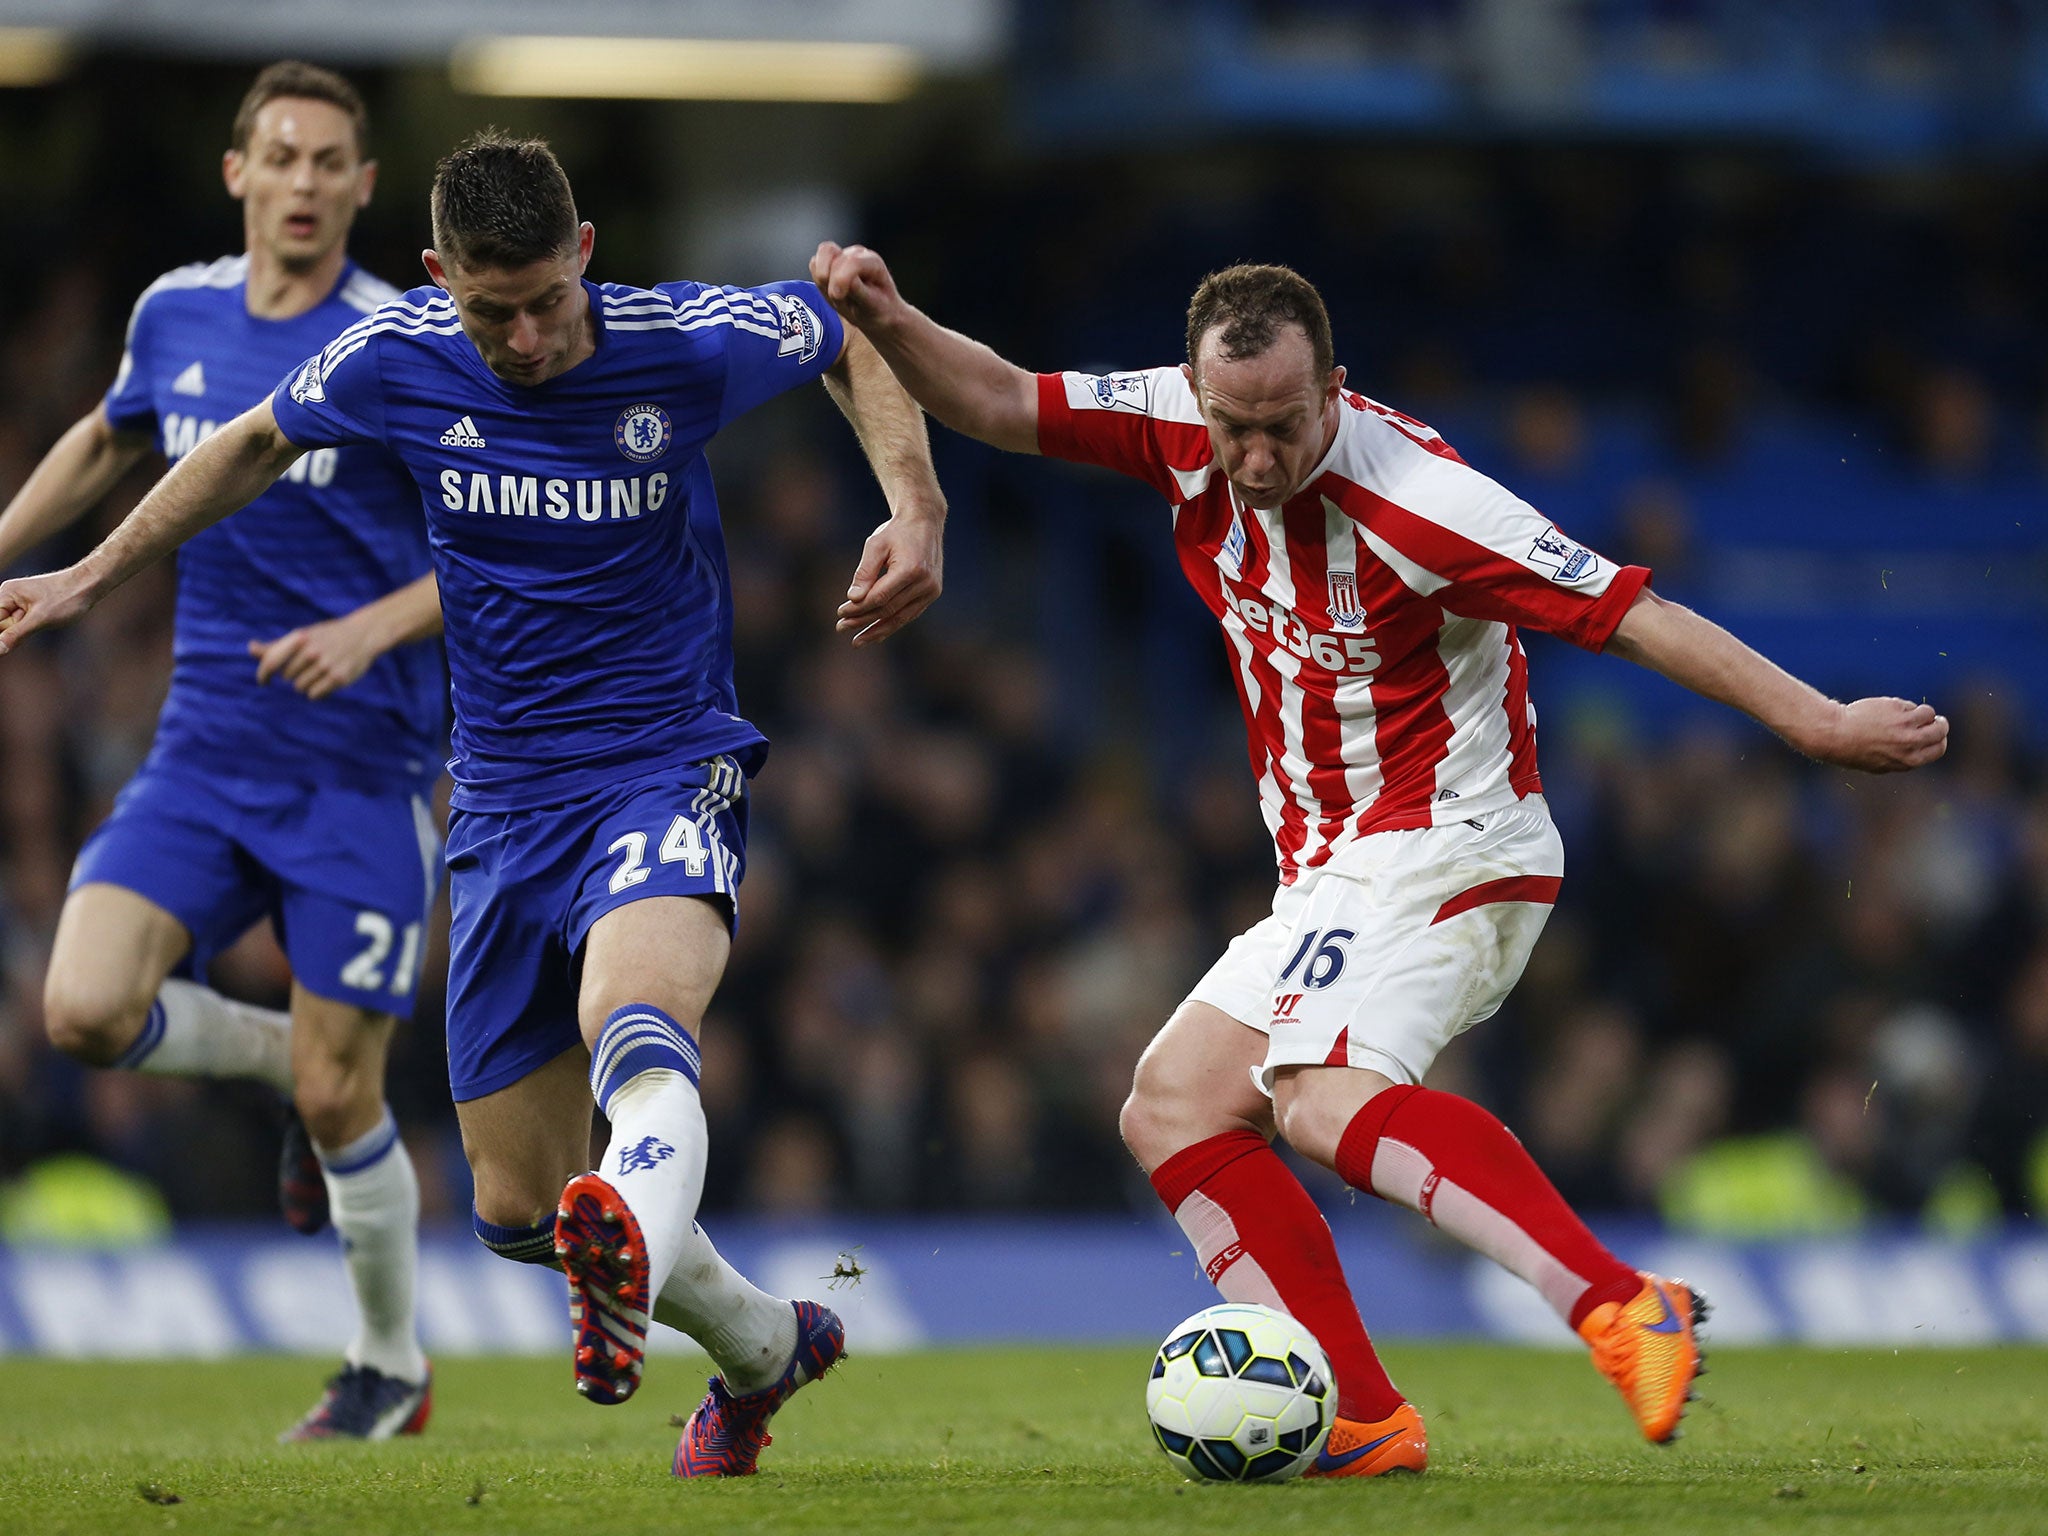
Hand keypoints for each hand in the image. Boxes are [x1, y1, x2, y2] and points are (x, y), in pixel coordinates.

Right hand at [0, 566, 97, 655]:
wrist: (90, 585)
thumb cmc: (67, 598)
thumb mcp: (40, 619)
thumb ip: (16, 635)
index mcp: (6, 593)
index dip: (2, 635)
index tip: (23, 630)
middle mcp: (9, 596)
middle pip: (2, 624)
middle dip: (15, 631)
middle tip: (37, 622)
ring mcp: (21, 601)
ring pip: (14, 626)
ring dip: (26, 630)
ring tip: (46, 617)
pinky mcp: (32, 607)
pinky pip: (24, 623)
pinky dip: (32, 627)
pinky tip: (48, 619)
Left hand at [248, 613, 382, 698]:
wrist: (363, 634)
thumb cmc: (327, 636)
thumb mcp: (302, 637)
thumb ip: (276, 646)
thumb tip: (250, 648)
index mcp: (299, 638)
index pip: (272, 661)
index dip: (263, 674)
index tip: (263, 682)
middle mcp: (311, 651)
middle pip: (287, 677)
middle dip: (295, 674)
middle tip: (310, 665)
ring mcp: (325, 665)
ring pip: (300, 688)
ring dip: (306, 684)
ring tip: (320, 672)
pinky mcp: (338, 678)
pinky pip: (314, 695)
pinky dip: (317, 691)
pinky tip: (327, 680)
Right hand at [810, 242, 905, 332]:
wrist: (876, 314)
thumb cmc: (878, 310)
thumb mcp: (874, 306)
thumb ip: (860, 292)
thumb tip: (844, 281)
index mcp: (873, 262)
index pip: (851, 261)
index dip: (840, 278)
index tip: (837, 297)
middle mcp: (856, 253)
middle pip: (829, 253)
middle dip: (830, 280)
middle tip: (840, 300)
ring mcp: (842, 256)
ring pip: (819, 258)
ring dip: (823, 280)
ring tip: (837, 296)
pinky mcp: (829, 262)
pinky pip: (814, 266)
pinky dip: (819, 282)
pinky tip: (831, 292)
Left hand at [835, 504, 943, 646]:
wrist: (924, 522)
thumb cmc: (895, 532)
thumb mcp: (875, 545)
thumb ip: (864, 572)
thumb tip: (853, 599)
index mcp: (911, 569)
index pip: (880, 597)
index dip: (859, 608)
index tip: (840, 612)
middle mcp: (925, 583)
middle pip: (889, 609)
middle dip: (863, 620)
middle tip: (841, 627)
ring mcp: (931, 590)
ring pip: (900, 617)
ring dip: (877, 630)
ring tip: (857, 640)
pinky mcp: (932, 594)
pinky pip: (909, 614)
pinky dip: (892, 624)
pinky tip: (875, 633)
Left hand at [1805, 697, 1948, 771]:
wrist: (1836, 734)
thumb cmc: (1853, 750)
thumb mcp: (1879, 764)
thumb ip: (1902, 758)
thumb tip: (1919, 749)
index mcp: (1909, 761)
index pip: (1938, 749)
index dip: (1939, 740)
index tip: (1935, 734)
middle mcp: (1911, 744)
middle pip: (1940, 730)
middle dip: (1940, 724)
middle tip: (1934, 720)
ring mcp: (1906, 726)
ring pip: (1929, 714)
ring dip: (1920, 713)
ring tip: (1902, 715)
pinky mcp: (1898, 710)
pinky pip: (1911, 705)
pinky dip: (1903, 706)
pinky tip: (1887, 711)